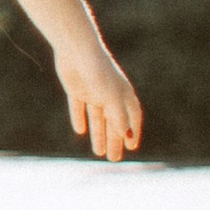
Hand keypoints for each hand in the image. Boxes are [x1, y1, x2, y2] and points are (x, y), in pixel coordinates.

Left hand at [54, 30, 141, 162]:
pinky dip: (79, 118)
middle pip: (114, 122)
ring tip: (98, 153)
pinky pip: (79, 107)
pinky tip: (79, 130)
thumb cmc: (98, 72)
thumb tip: (127, 136)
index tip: (131, 146)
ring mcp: (92, 91)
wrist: (76, 50)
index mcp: (122, 93)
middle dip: (114, 140)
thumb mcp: (111, 98)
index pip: (132, 116)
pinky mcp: (76, 88)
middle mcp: (109, 93)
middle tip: (114, 159)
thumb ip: (119, 118)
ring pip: (97, 118)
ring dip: (99, 134)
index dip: (133, 130)